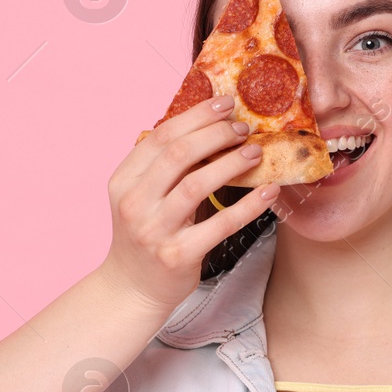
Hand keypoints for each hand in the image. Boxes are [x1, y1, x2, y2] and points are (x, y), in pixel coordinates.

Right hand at [99, 94, 279, 310]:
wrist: (132, 288)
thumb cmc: (145, 234)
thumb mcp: (141, 196)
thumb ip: (164, 166)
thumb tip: (209, 127)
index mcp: (123, 180)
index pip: (160, 136)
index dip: (195, 116)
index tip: (224, 103)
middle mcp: (134, 202)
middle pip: (178, 154)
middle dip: (215, 134)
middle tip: (242, 128)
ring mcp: (154, 230)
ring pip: (197, 184)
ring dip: (231, 163)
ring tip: (255, 151)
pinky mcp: (177, 255)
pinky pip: (220, 224)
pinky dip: (248, 205)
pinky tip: (268, 191)